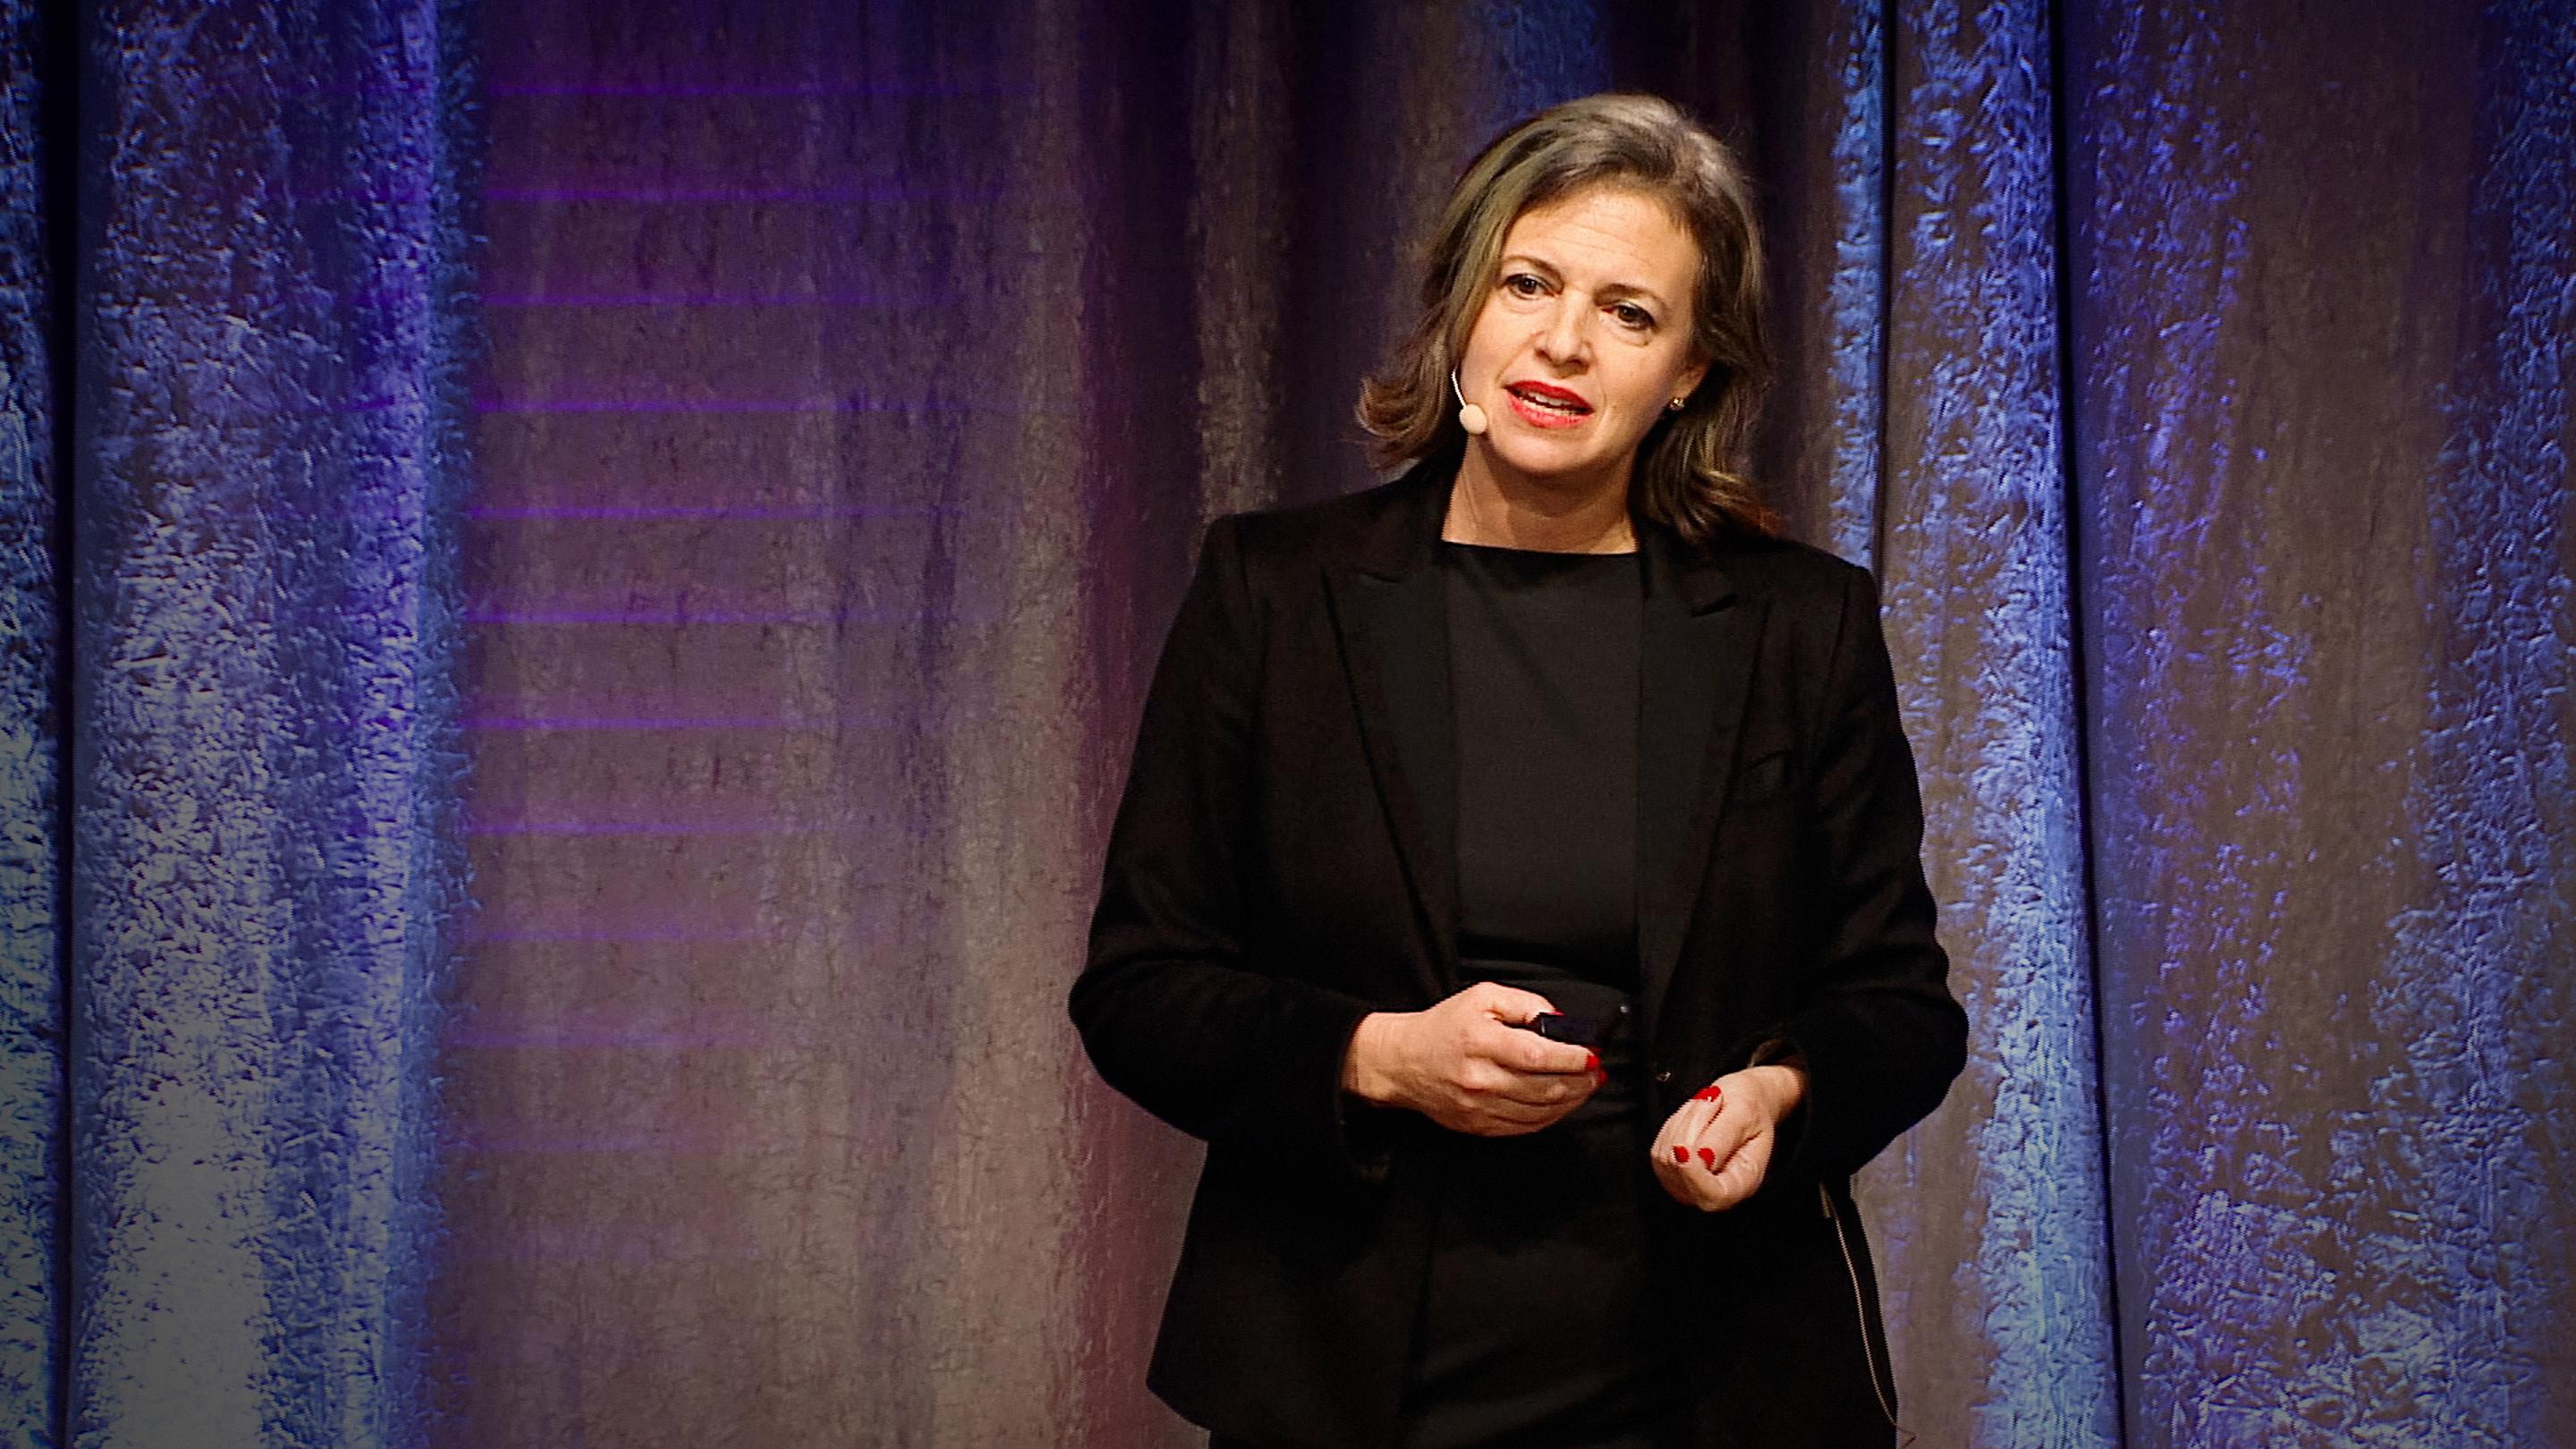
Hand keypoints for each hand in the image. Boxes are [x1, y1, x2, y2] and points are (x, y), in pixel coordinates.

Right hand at [1340, 982, 1603, 1135]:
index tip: (1592, 1055)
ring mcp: (1479, 1107)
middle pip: (1545, 1088)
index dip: (1571, 1058)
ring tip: (1586, 1086)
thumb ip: (1525, 1004)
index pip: (1537, 1055)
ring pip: (1540, 1111)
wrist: (1402, 1062)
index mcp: (1481, 1043)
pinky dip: (1551, 1116)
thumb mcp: (1482, 998)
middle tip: (1596, 1071)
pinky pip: (1526, 1127)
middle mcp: (1480, 1078)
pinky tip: (1562, 1103)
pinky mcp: (1479, 1126)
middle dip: (1581, 1081)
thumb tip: (1560, 1022)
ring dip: (1572, 1100)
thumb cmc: (1442, 1027)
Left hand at [1649, 1064, 1805, 1210]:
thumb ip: (1722, 1138)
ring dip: (1684, 1122)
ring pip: (1667, 1156)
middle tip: (1714, 1101)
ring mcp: (1688, 1184)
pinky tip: (1694, 1120)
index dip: (1694, 1176)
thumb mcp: (1745, 1112)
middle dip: (1692, 1128)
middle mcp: (1714, 1190)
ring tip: (1708, 1107)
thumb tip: (1699, 1158)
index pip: (1713, 1196)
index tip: (1683, 1149)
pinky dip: (1674, 1126)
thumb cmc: (1749, 1110)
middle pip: (1682, 1171)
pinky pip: (1659, 1147)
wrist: (1741, 1105)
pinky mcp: (1669, 1172)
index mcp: (1743, 1183)